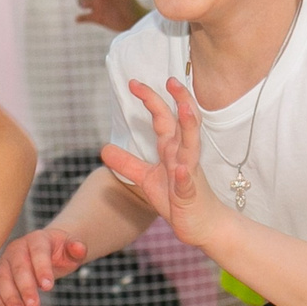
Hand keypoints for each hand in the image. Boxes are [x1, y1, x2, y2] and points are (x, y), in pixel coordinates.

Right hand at [0, 227, 90, 305]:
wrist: (46, 251)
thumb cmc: (60, 252)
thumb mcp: (72, 250)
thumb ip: (77, 249)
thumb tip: (80, 248)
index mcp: (37, 239)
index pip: (38, 252)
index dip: (42, 269)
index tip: (48, 288)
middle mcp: (17, 248)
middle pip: (18, 268)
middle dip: (25, 288)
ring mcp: (5, 261)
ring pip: (3, 279)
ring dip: (10, 298)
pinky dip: (1, 303)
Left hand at [101, 76, 227, 247]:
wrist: (202, 226)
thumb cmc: (177, 199)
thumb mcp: (147, 178)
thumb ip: (127, 163)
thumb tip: (104, 148)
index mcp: (172, 149)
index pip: (163, 118)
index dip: (151, 100)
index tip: (134, 83)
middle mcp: (183, 156)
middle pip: (182, 123)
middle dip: (178, 100)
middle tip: (170, 79)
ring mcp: (189, 174)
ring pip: (191, 146)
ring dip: (189, 127)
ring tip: (184, 108)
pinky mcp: (190, 195)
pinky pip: (187, 183)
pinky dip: (184, 175)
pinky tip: (180, 168)